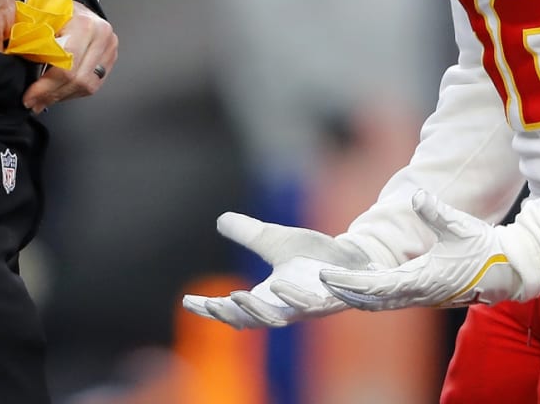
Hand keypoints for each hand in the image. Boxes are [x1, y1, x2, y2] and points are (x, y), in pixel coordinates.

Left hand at [23, 0, 116, 112]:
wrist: (73, 5)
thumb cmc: (55, 10)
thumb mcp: (40, 21)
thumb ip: (31, 44)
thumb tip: (14, 67)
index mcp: (84, 24)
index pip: (66, 67)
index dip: (46, 87)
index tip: (29, 97)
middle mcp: (101, 35)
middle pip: (78, 80)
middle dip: (52, 95)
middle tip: (34, 102)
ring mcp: (109, 46)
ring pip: (88, 86)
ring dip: (64, 96)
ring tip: (45, 99)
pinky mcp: (110, 56)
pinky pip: (95, 84)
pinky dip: (74, 91)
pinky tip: (60, 91)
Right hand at [182, 213, 373, 328]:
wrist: (352, 259)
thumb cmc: (312, 256)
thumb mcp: (275, 239)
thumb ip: (249, 233)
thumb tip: (221, 220)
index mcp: (269, 297)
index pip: (235, 309)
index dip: (211, 309)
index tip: (188, 301)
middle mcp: (286, 307)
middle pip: (254, 320)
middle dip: (232, 314)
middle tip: (212, 304)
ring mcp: (309, 306)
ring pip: (282, 316)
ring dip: (260, 309)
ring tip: (240, 295)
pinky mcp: (332, 298)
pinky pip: (316, 302)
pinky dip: (299, 297)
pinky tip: (282, 284)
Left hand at [320, 191, 531, 309]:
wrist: (510, 270)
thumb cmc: (485, 248)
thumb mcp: (460, 226)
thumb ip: (436, 212)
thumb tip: (417, 196)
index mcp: (423, 280)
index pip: (377, 285)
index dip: (350, 281)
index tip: (328, 276)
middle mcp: (420, 293)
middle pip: (373, 299)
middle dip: (346, 291)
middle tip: (321, 282)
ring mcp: (424, 296)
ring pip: (382, 301)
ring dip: (358, 293)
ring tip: (335, 283)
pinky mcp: (428, 292)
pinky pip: (394, 297)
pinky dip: (374, 292)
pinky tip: (365, 280)